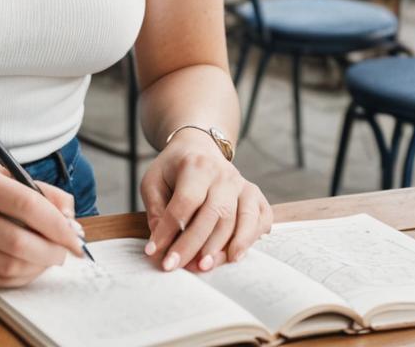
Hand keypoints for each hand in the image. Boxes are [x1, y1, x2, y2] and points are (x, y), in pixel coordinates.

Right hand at [0, 165, 83, 289]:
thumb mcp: (2, 179)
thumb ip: (39, 191)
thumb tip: (70, 216)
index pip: (26, 203)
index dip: (57, 223)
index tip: (75, 235)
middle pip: (19, 241)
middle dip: (52, 250)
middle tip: (66, 251)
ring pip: (9, 267)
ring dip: (38, 266)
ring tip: (48, 258)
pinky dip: (20, 278)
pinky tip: (26, 267)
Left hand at [140, 129, 270, 273]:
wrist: (199, 148)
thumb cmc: (173, 169)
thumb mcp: (153, 180)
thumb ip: (155, 209)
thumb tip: (160, 241)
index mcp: (196, 165)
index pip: (186, 201)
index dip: (171, 229)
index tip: (155, 252)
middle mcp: (223, 174)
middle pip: (214, 214)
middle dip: (195, 244)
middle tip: (179, 267)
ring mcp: (242, 184)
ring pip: (237, 220)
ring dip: (221, 248)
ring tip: (203, 266)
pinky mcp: (255, 195)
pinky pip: (261, 220)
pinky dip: (249, 239)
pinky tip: (234, 256)